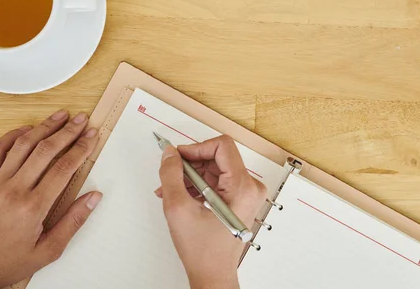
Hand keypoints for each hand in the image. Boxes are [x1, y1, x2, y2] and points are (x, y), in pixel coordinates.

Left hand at [0, 110, 101, 288]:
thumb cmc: (8, 261)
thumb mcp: (48, 250)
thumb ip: (73, 222)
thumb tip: (94, 197)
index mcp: (33, 207)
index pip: (63, 168)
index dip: (81, 149)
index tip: (92, 137)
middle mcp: (13, 190)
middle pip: (46, 150)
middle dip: (68, 132)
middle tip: (82, 120)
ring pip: (23, 145)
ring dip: (44, 127)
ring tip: (61, 116)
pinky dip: (13, 136)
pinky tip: (28, 129)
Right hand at [157, 136, 266, 288]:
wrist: (213, 273)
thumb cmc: (204, 251)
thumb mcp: (179, 208)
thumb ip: (171, 176)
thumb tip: (170, 154)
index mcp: (242, 187)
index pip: (222, 146)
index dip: (196, 147)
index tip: (179, 155)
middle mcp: (249, 187)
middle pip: (218, 157)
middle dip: (191, 163)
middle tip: (171, 172)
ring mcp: (246, 194)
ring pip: (215, 168)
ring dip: (191, 175)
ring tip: (172, 189)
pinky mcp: (239, 199)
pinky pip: (217, 180)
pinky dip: (198, 184)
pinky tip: (182, 195)